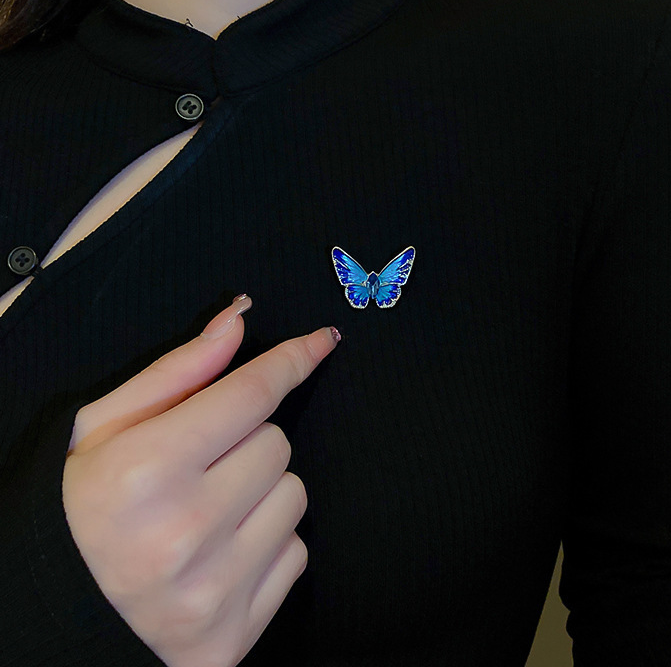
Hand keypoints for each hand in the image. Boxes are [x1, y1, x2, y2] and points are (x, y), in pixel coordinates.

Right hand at [62, 295, 339, 666]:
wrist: (63, 613)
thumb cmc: (84, 506)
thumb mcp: (105, 427)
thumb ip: (178, 371)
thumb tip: (238, 320)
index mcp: (145, 471)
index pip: (251, 394)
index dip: (292, 359)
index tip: (323, 341)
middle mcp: (183, 532)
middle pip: (277, 442)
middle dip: (246, 441)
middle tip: (200, 467)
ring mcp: (213, 590)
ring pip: (295, 495)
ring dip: (263, 492)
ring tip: (208, 513)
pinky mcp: (234, 633)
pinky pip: (297, 553)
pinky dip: (269, 544)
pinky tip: (221, 555)